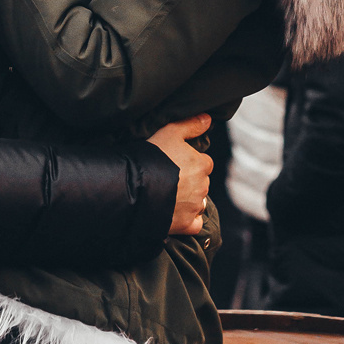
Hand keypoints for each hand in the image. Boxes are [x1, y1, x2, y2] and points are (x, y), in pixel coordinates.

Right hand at [149, 114, 212, 236]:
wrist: (134, 187)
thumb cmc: (152, 156)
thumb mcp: (170, 132)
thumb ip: (191, 124)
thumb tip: (209, 119)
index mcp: (202, 164)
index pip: (203, 163)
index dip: (190, 162)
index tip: (175, 163)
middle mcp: (203, 186)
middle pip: (201, 183)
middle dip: (190, 181)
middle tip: (169, 178)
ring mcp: (194, 207)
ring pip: (198, 202)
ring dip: (189, 200)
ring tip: (169, 195)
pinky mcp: (186, 225)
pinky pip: (195, 224)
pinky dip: (189, 221)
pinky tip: (176, 214)